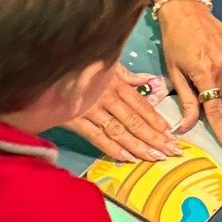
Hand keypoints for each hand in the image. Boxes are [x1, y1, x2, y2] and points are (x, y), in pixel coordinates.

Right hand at [65, 65, 180, 162]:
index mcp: (116, 83)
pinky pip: (96, 137)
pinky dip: (112, 149)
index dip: (157, 120)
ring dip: (139, 146)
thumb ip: (127, 74)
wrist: (49, 66)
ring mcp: (91, 110)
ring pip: (120, 131)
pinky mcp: (75, 120)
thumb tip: (147, 81)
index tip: (171, 133)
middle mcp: (107, 97)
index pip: (141, 105)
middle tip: (172, 151)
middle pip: (135, 121)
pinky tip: (128, 158)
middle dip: (155, 138)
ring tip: (155, 157)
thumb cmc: (80, 65)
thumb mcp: (106, 63)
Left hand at [157, 0, 221, 155]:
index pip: (216, 110)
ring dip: (221, 85)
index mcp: (204, 72)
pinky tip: (216, 59)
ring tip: (206, 68)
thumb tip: (186, 127)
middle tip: (199, 83)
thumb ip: (185, 101)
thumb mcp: (174, 72)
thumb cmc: (174, 41)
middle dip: (212, 98)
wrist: (186, 9)